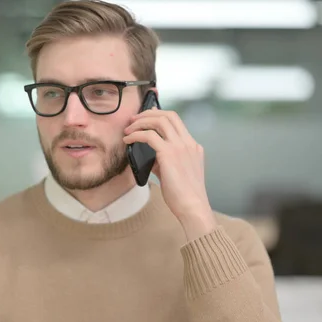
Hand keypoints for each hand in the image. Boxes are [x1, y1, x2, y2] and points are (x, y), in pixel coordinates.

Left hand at [123, 109, 217, 238]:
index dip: (159, 115)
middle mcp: (188, 143)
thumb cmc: (184, 195)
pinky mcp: (169, 154)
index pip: (176, 121)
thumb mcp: (176, 173)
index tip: (146, 116)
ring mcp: (180, 147)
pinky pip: (149, 136)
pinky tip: (128, 140)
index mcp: (193, 146)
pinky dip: (136, 135)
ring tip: (128, 129)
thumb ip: (164, 161)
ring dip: (140, 122)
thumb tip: (149, 156)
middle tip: (134, 119)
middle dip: (148, 113)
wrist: (192, 207)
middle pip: (168, 115)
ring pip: (159, 121)